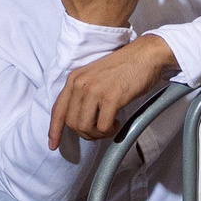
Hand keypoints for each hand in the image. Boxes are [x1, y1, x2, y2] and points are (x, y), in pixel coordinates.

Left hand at [47, 34, 175, 148]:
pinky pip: (103, 126)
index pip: (58, 109)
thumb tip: (79, 118)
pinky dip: (109, 130)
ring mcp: (95, 90)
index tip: (54, 145)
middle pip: (71, 123)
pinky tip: (117, 122)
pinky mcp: (111, 97)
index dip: (54, 130)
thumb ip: (83, 93)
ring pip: (85, 127)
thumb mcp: (95, 76)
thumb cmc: (125, 67)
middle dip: (85, 133)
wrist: (146, 55)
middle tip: (100, 130)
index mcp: (74, 78)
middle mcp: (81, 83)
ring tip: (109, 126)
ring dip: (97, 133)